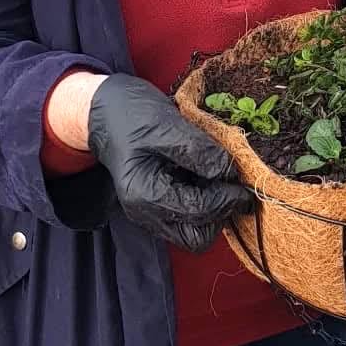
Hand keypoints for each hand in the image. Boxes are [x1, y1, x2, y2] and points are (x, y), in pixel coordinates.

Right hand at [87, 73, 254, 252]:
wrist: (102, 110)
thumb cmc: (130, 113)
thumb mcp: (165, 124)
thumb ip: (197, 150)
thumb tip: (228, 172)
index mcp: (145, 194)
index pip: (198, 212)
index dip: (226, 197)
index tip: (242, 178)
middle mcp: (147, 213)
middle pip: (197, 236)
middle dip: (220, 212)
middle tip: (231, 180)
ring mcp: (151, 212)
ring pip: (194, 230)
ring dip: (213, 208)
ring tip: (216, 173)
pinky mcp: (158, 203)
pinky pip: (187, 215)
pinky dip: (202, 200)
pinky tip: (203, 173)